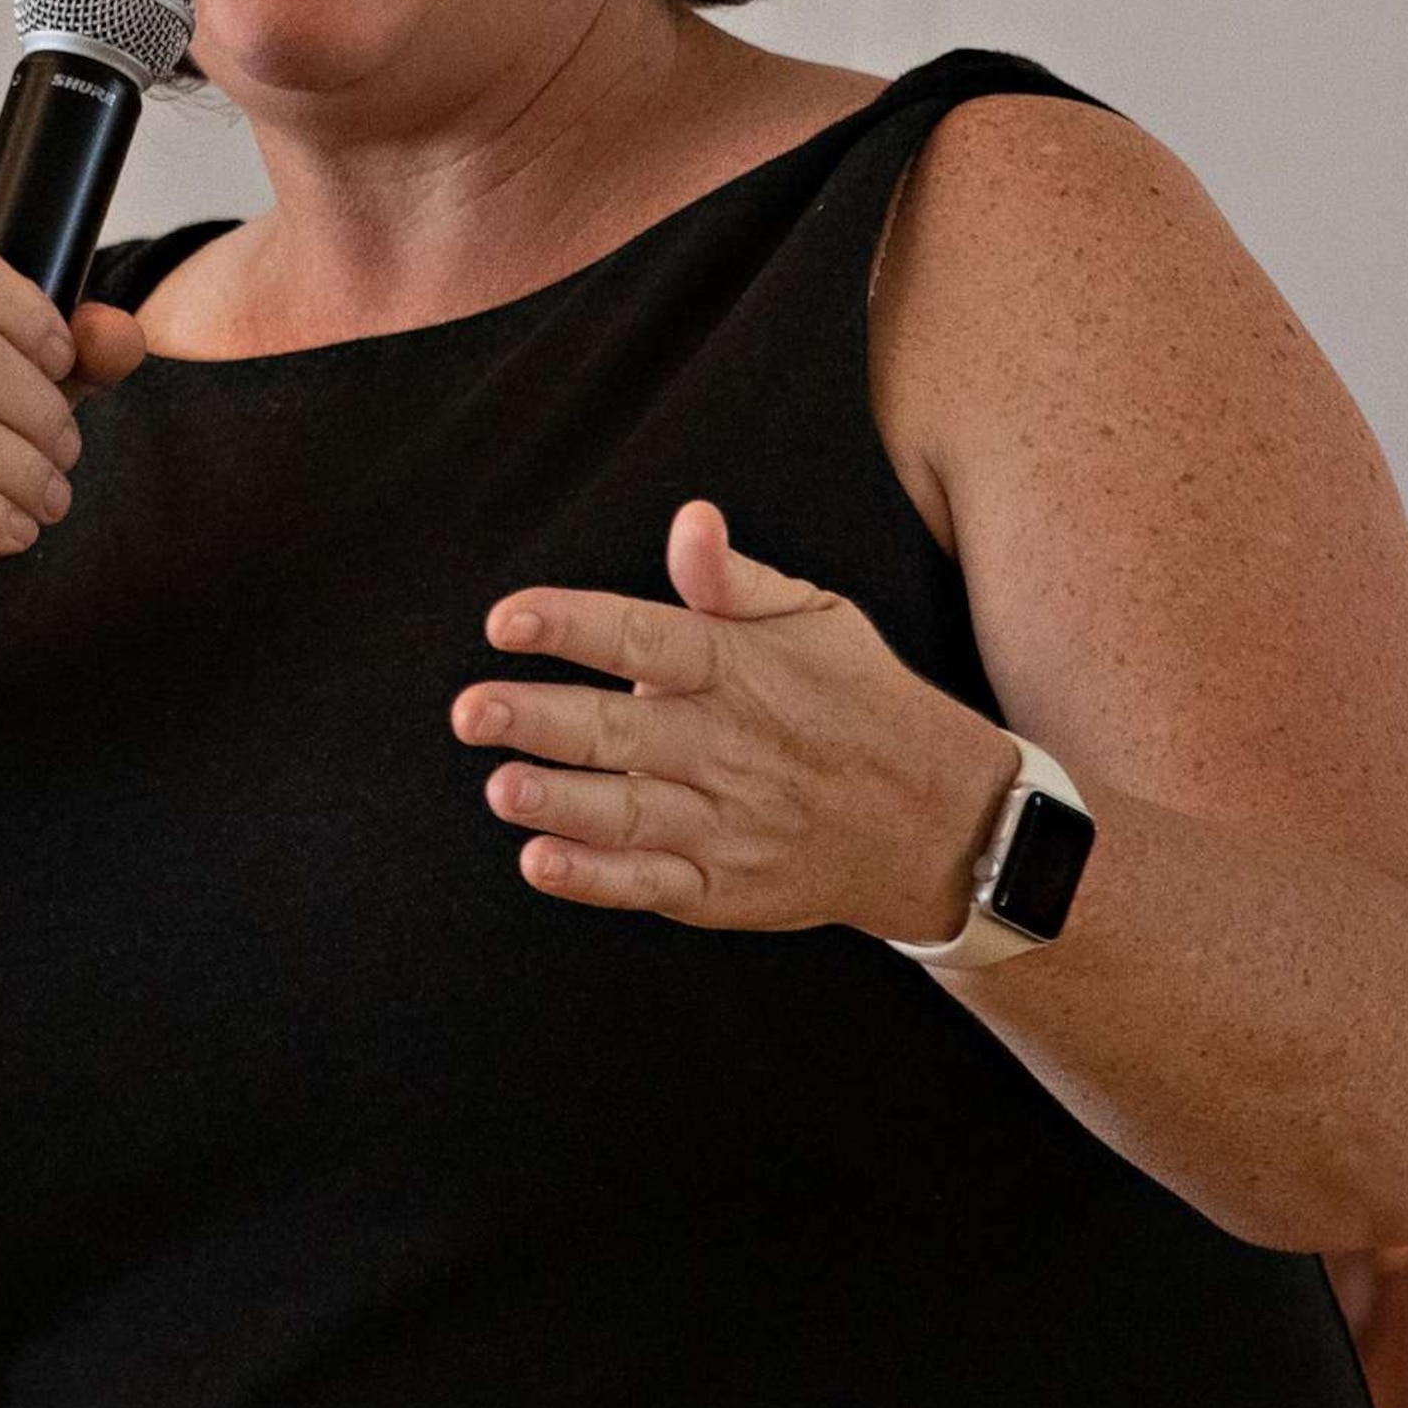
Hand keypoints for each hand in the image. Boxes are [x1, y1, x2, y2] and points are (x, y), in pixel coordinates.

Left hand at [450, 500, 1018, 942]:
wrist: (937, 820)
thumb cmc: (859, 701)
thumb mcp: (816, 617)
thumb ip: (734, 579)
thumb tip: (689, 520)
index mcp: (740, 668)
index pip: (645, 637)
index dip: (572, 626)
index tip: (506, 620)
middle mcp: (727, 745)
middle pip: (620, 729)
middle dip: (540, 720)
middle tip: (470, 711)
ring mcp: (726, 822)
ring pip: (627, 812)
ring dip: (558, 801)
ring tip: (501, 787)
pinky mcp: (723, 887)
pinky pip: (649, 884)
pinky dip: (594, 878)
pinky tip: (541, 863)